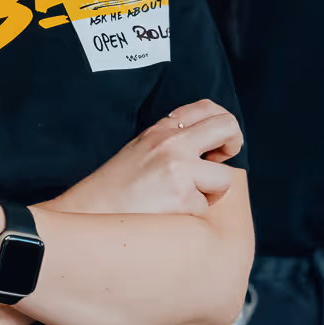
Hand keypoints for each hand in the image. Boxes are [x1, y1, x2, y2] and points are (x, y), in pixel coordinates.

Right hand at [45, 100, 242, 216]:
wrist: (89, 214)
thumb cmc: (114, 188)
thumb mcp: (141, 150)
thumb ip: (171, 142)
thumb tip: (210, 148)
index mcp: (161, 130)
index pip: (207, 108)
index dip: (223, 123)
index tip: (221, 141)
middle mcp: (172, 144)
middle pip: (228, 127)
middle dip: (234, 144)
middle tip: (224, 159)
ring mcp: (179, 170)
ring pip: (224, 178)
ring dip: (211, 192)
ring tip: (184, 199)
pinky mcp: (182, 198)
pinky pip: (205, 208)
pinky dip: (191, 215)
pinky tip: (169, 215)